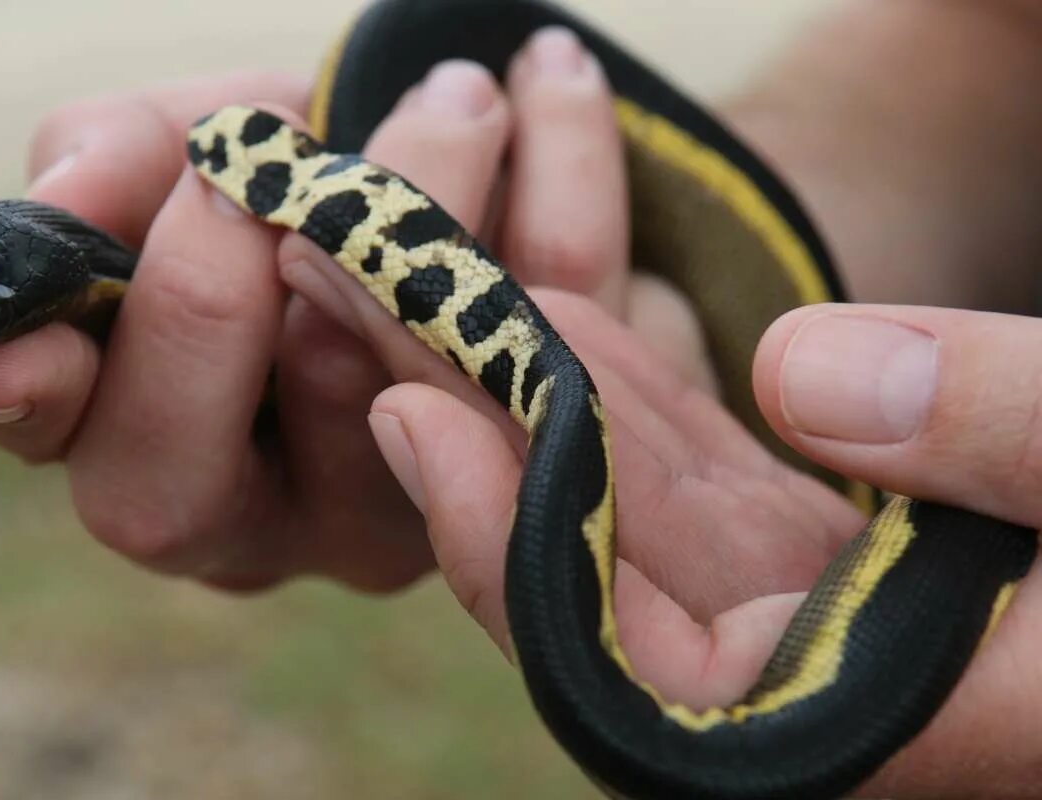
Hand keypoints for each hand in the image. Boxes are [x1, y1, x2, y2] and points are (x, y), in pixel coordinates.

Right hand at [0, 30, 711, 592]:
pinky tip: (549, 92)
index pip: (128, 470)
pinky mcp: (550, 440)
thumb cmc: (273, 185)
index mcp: (179, 465)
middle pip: (268, 443)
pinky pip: (573, 317)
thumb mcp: (176, 160)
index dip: (67, 405)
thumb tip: (66, 200)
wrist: (434, 187)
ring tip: (461, 95)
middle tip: (282, 146)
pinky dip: (567, 180)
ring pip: (421, 379)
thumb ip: (105, 171)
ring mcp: (431, 502)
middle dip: (262, 271)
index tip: (41, 327)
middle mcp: (298, 522)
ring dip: (435, 202)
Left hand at [367, 292, 1041, 793]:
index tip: (422, 417)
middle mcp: (835, 681)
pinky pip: (716, 470)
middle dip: (483, 438)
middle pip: (604, 565)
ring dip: (537, 397)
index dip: (515, 553)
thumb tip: (814, 370)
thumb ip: (1022, 436)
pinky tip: (558, 316)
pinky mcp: (860, 538)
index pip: (638, 671)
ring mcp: (838, 605)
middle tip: (371, 311)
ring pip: (646, 504)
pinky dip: (640, 394)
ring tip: (431, 291)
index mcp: (893, 723)